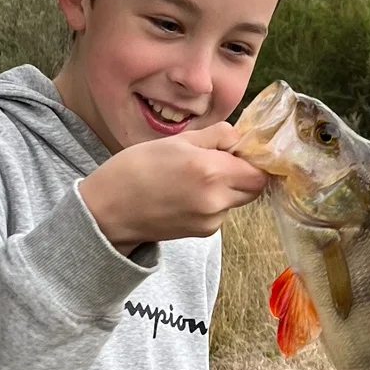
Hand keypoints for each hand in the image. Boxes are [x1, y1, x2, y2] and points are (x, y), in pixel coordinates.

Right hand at [79, 123, 267, 251]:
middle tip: (220, 160)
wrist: (110, 210)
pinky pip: (221, 213)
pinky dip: (213, 202)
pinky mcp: (204, 233)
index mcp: (211, 170)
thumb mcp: (177, 140)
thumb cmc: (137, 169)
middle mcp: (216, 199)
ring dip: (228, 188)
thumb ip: (216, 136)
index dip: (254, 159)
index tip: (240, 151)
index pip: (259, 171)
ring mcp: (211, 220)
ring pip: (237, 200)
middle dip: (244, 173)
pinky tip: (187, 194)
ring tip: (195, 177)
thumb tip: (240, 138)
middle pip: (254, 188)